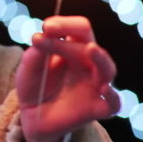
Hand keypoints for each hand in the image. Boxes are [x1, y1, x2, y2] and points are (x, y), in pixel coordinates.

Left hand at [16, 16, 120, 141]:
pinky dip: (113, 96)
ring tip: (91, 49)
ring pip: (108, 69)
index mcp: (74, 48)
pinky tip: (104, 89)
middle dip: (66, 43)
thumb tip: (40, 37)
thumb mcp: (29, 67)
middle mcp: (89, 65)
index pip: (80, 29)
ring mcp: (95, 86)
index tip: (47, 27)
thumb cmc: (34, 85)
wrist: (32, 117)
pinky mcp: (96, 108)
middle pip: (89, 44)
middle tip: (45, 39)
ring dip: (101, 58)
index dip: (66, 24)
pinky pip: (114, 104)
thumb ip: (35, 54)